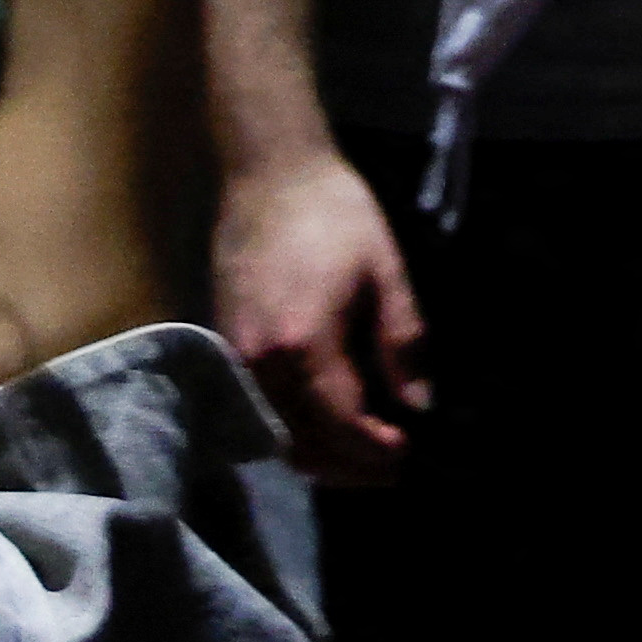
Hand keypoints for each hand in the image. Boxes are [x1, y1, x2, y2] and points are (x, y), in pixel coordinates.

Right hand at [217, 144, 427, 476]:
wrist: (269, 175)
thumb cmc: (335, 214)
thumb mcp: (386, 272)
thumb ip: (401, 343)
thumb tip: (417, 404)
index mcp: (304, 345)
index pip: (340, 425)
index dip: (375, 449)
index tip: (408, 452)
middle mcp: (260, 364)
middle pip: (301, 444)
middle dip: (349, 465)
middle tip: (392, 466)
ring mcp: (235, 360)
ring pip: (274, 436)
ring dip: (319, 456)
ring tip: (365, 453)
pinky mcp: (224, 350)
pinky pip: (257, 411)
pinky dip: (291, 431)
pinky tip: (326, 425)